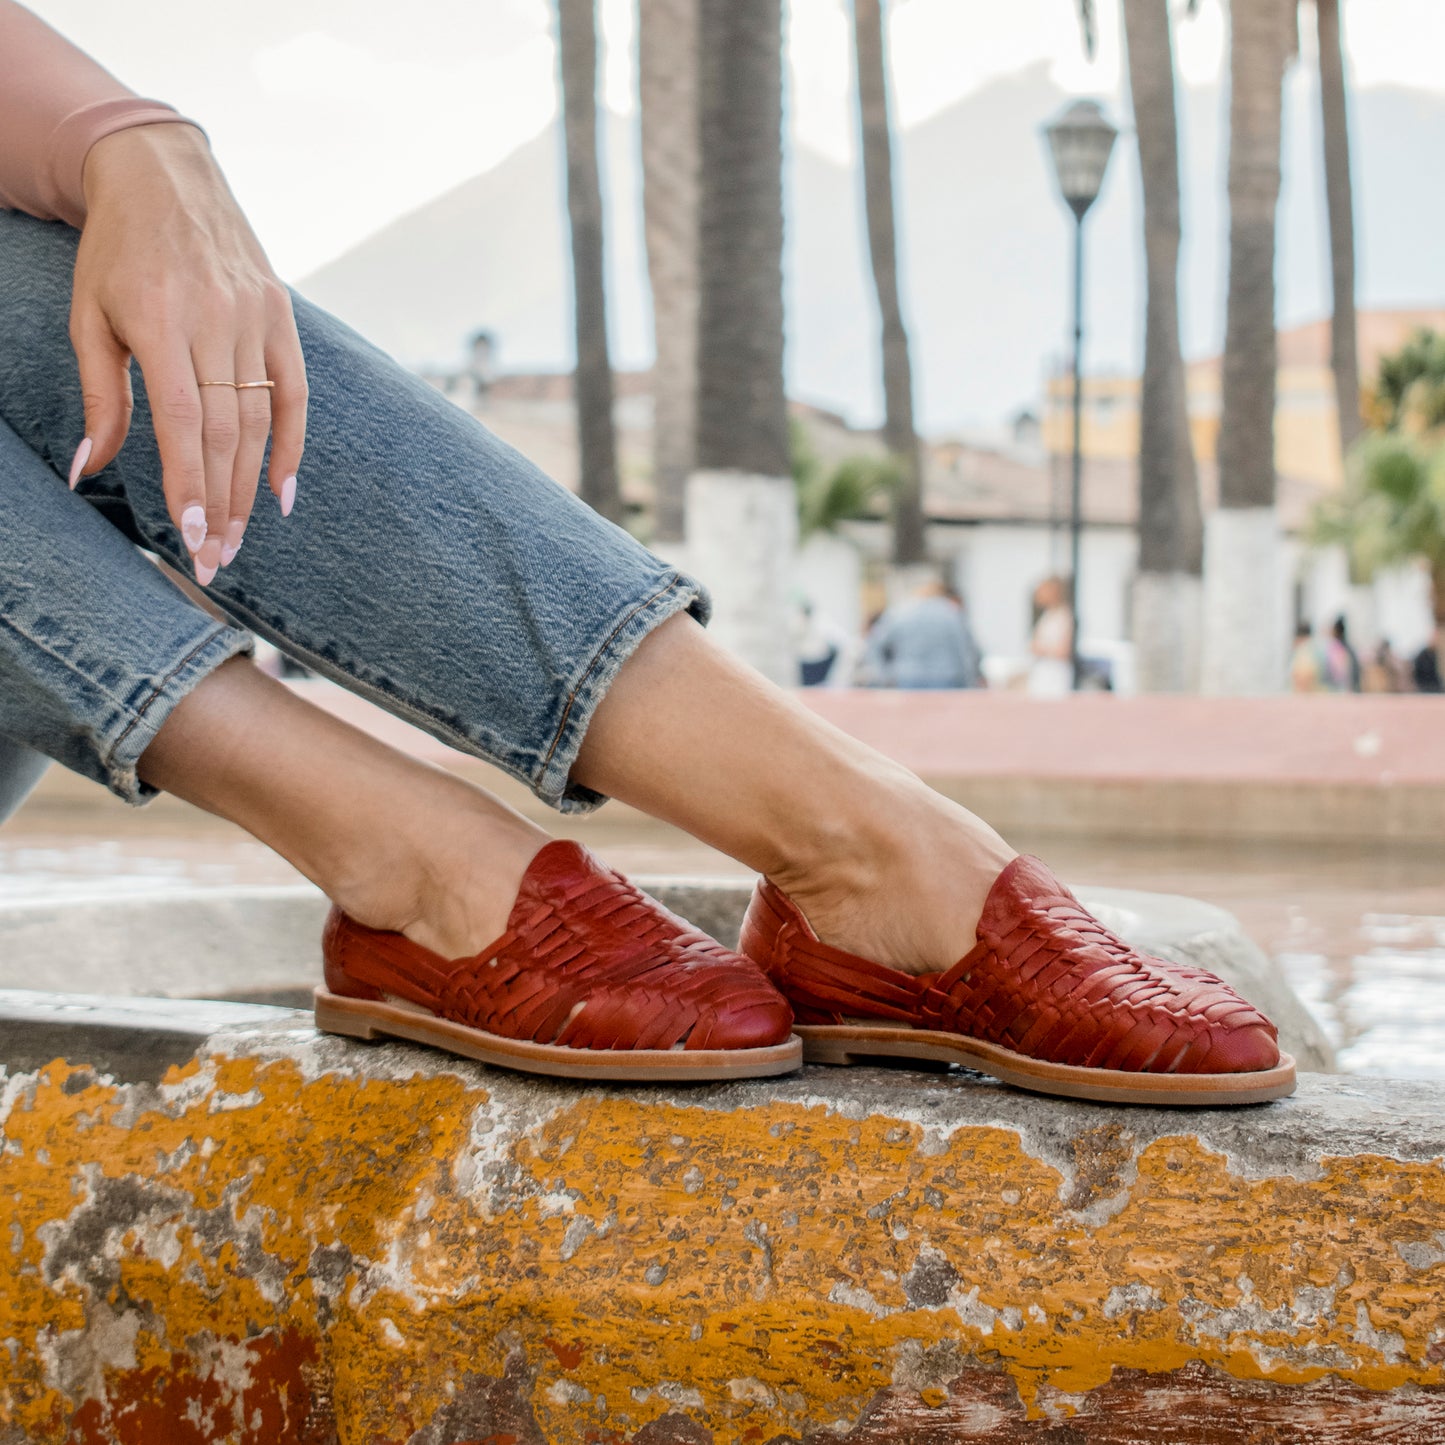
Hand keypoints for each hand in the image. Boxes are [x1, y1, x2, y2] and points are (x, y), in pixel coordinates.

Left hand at [71, 123, 306, 582]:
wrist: (166, 174)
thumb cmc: (117, 252)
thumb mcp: (89, 317)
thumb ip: (100, 398)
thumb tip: (88, 471)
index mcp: (160, 317)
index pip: (183, 419)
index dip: (190, 481)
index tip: (191, 534)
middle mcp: (216, 319)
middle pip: (226, 432)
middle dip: (221, 504)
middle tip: (214, 560)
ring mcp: (256, 317)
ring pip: (258, 422)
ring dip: (250, 489)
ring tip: (237, 541)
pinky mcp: (282, 316)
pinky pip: (294, 395)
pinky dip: (291, 448)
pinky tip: (282, 496)